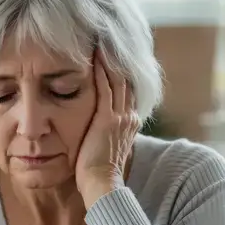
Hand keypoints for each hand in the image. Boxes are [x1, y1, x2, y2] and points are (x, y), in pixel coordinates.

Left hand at [74, 48, 141, 207]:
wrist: (102, 185)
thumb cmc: (98, 174)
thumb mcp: (106, 149)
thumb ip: (105, 136)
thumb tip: (98, 133)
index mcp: (130, 124)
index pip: (126, 91)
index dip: (121, 73)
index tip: (113, 56)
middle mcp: (129, 117)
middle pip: (125, 80)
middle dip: (117, 60)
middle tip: (108, 39)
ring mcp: (120, 117)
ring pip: (117, 80)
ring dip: (109, 59)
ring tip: (102, 40)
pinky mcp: (107, 119)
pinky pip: (105, 87)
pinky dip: (100, 70)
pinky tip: (94, 56)